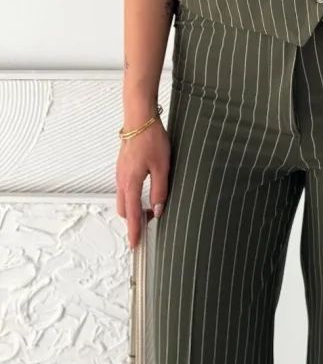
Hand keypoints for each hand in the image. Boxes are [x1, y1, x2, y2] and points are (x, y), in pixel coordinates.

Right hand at [116, 103, 170, 248]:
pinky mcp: (123, 166)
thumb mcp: (162, 166)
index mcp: (131, 182)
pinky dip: (133, 197)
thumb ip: (160, 190)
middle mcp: (122, 180)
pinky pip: (125, 188)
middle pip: (125, 209)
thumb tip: (158, 209)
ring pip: (124, 199)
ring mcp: (120, 173)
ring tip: (152, 209)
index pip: (132, 214)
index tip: (135, 245)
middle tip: (150, 225)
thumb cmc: (151, 138)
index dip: (134, 231)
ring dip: (134, 208)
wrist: (139, 118)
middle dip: (134, 221)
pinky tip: (145, 193)